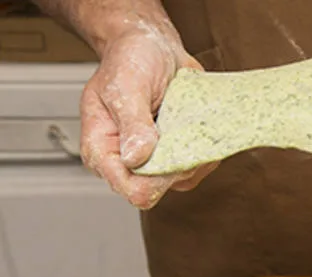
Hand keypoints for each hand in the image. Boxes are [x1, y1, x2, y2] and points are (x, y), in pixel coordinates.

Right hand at [80, 26, 218, 208]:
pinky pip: (198, 166)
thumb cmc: (130, 60)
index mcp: (102, 150)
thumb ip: (132, 122)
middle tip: (182, 127)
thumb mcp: (125, 84)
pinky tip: (197, 126)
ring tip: (187, 120)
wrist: (153, 48)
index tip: (172, 150)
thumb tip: (136, 157)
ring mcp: (154, 161)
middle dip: (178, 162)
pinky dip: (204, 149)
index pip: (131, 188)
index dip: (157, 179)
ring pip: (183, 179)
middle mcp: (127, 161)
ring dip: (194, 153)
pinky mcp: (175, 155)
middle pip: (161, 189)